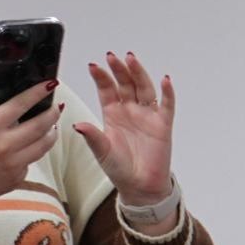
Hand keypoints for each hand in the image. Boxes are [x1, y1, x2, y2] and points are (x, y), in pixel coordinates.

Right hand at [0, 66, 62, 205]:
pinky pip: (33, 161)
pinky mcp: (17, 177)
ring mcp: (13, 163)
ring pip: (43, 145)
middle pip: (40, 124)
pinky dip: (36, 151)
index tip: (51, 84)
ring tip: (52, 124)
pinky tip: (35, 144)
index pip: (20, 105)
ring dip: (52, 132)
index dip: (38, 92)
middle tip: (56, 105)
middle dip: (52, 112)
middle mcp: (4, 145)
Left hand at [74, 51, 174, 204]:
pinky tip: (165, 80)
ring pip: (144, 88)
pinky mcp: (163, 124)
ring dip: (138, 73)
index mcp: (112, 114)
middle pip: (125, 84)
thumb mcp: (102, 152)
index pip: (107, 89)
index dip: (101, 77)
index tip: (94, 66)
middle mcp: (130, 110)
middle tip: (112, 57)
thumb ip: (92, 136)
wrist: (140, 187)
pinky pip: (166, 104)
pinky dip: (167, 92)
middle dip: (119, 70)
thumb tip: (76, 125)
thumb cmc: (120, 169)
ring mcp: (147, 115)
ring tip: (131, 60)